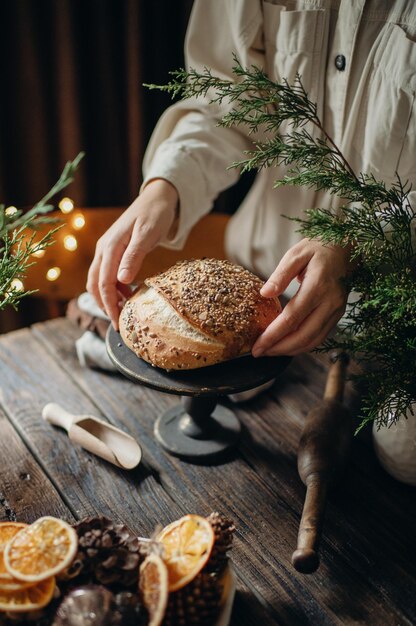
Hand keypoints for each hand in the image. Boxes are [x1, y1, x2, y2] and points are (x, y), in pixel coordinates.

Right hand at [87, 179, 177, 328]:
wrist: (157, 198)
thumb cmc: (155, 214)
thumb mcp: (147, 235)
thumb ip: (134, 256)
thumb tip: (121, 281)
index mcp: (110, 247)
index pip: (104, 283)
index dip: (109, 305)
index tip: (118, 323)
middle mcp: (104, 249)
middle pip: (95, 285)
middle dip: (105, 305)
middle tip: (119, 323)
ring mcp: (107, 250)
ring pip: (99, 280)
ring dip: (109, 297)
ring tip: (125, 311)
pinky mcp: (114, 251)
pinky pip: (108, 274)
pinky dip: (115, 288)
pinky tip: (128, 294)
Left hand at [252, 239, 350, 356]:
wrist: (346, 248)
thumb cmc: (318, 248)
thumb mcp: (296, 253)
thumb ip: (280, 275)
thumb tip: (264, 294)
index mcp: (318, 286)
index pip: (292, 318)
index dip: (273, 335)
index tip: (257, 345)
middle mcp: (330, 302)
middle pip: (303, 335)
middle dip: (280, 348)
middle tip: (259, 353)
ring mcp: (336, 311)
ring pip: (313, 340)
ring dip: (291, 350)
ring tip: (270, 351)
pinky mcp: (338, 315)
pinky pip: (320, 336)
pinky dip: (303, 345)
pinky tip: (287, 345)